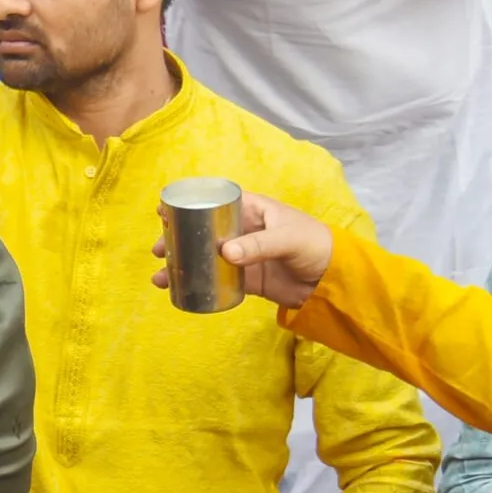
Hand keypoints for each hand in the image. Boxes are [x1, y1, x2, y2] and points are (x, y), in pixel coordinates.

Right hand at [149, 191, 334, 308]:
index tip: (164, 211)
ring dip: (182, 265)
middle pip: (202, 231)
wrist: (333, 280)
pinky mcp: (245, 278)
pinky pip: (216, 280)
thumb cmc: (316, 246)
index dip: (190, 205)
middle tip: (158, 249)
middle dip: (178, 239)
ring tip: (162, 276)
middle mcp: (244, 231)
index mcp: (254, 210)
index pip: (216, 202)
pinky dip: (198, 285)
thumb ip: (259, 245)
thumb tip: (225, 253)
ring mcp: (243, 256)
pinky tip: (180, 290)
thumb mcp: (288, 239)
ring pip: (205, 257)